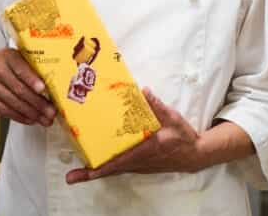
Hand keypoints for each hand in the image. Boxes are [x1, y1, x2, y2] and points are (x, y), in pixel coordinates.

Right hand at [0, 49, 55, 125]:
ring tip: (45, 119)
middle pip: (19, 89)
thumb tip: (51, 80)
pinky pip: (4, 110)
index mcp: (6, 56)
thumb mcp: (9, 57)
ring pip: (13, 102)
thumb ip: (26, 64)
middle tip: (51, 112)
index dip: (32, 80)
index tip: (43, 89)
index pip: (20, 68)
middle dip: (38, 103)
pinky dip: (19, 117)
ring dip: (32, 113)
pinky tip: (30, 120)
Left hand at [65, 88, 202, 183]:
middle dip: (90, 174)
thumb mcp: (173, 119)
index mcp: (144, 151)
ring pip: (115, 169)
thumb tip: (143, 90)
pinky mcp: (141, 164)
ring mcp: (139, 165)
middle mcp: (138, 162)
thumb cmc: (183, 138)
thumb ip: (158, 106)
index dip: (99, 169)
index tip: (82, 173)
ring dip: (98, 170)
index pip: (117, 163)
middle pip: (111, 170)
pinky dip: (108, 165)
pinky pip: (121, 166)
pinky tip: (100, 158)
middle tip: (70, 176)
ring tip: (79, 170)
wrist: (196, 155)